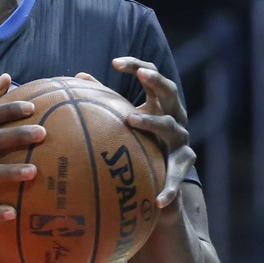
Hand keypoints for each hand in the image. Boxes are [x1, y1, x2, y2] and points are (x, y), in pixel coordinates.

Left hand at [108, 58, 195, 207]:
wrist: (165, 177)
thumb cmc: (140, 141)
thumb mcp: (125, 119)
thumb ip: (106, 98)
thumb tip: (78, 76)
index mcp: (160, 104)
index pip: (151, 75)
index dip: (137, 65)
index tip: (115, 62)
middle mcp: (175, 117)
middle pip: (170, 92)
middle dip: (156, 80)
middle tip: (141, 75)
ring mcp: (181, 140)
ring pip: (169, 126)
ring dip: (151, 121)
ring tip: (130, 120)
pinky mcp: (184, 163)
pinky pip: (177, 174)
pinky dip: (168, 186)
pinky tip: (158, 200)